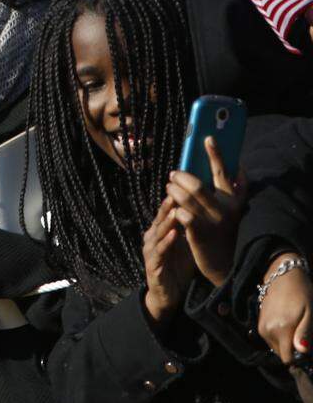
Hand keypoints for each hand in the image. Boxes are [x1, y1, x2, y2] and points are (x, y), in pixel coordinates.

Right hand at [143, 196, 195, 327]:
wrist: (168, 295)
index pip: (167, 212)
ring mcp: (152, 252)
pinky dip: (167, 242)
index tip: (183, 186)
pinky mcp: (154, 266)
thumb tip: (209, 209)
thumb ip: (192, 227)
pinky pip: (160, 252)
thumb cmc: (179, 267)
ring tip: (176, 210)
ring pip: (158, 232)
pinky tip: (175, 234)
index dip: (173, 199)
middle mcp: (153, 238)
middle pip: (161, 219)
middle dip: (168, 205)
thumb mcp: (187, 244)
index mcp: (161, 232)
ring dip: (167, 221)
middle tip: (176, 192)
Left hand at [166, 137, 245, 286]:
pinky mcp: (200, 234)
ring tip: (168, 188)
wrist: (224, 264)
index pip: (224, 173)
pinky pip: (183, 215)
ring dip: (173, 190)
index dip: (217, 154)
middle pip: (198, 184)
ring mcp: (213, 222)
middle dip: (181, 176)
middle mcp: (225, 209)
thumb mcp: (229, 210)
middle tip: (172, 174)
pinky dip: (174, 209)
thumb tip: (234, 166)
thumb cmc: (221, 231)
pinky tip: (171, 208)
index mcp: (233, 200)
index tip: (208, 138)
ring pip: (187, 198)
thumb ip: (228, 190)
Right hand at [258, 252, 312, 364]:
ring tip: (296, 327)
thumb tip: (302, 352)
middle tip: (304, 336)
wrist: (283, 276)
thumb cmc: (302, 293)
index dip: (300, 358)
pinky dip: (280, 336)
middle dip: (294, 350)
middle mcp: (267, 331)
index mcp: (281, 330)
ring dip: (287, 343)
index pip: (288, 359)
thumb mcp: (310, 313)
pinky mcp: (260, 324)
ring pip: (277, 347)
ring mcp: (262, 327)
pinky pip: (272, 339)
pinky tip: (288, 324)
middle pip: (282, 354)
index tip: (307, 347)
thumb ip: (305, 333)